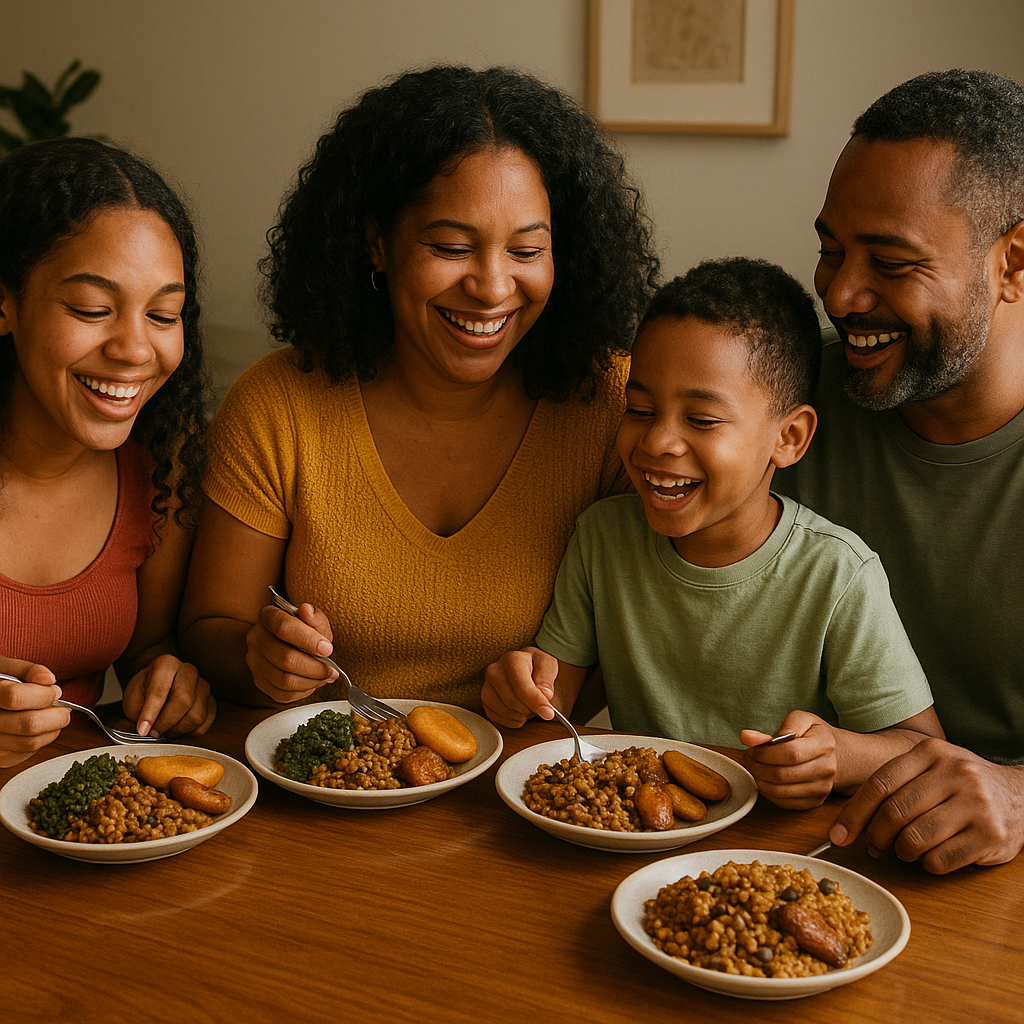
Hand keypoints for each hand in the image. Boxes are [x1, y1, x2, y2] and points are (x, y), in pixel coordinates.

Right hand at [0, 661, 69, 767]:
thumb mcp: (4, 668)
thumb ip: (26, 670)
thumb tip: (49, 679)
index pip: (16, 697)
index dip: (43, 694)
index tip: (54, 690)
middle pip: (29, 724)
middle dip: (57, 715)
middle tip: (62, 708)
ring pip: (31, 742)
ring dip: (53, 729)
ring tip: (54, 717)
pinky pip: (27, 753)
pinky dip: (41, 740)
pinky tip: (40, 728)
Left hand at [120, 654, 215, 737]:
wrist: (158, 682)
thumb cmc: (145, 689)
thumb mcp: (132, 697)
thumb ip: (137, 712)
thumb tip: (146, 730)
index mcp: (166, 664)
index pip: (160, 691)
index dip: (151, 714)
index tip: (142, 730)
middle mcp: (188, 671)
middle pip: (184, 702)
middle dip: (166, 723)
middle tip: (153, 732)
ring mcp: (203, 685)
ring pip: (197, 716)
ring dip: (178, 730)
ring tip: (165, 729)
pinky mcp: (211, 700)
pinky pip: (205, 723)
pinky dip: (190, 733)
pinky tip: (178, 728)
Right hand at [245, 601, 337, 703]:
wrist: (291, 645)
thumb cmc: (305, 632)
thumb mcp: (314, 621)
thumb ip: (315, 617)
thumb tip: (307, 610)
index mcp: (269, 616)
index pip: (283, 627)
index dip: (308, 639)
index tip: (327, 648)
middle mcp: (256, 638)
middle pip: (285, 658)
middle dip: (315, 666)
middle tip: (332, 668)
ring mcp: (255, 661)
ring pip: (284, 679)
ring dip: (312, 680)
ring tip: (326, 676)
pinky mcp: (259, 681)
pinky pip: (283, 694)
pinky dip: (303, 690)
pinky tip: (313, 681)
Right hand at [481, 647, 558, 727]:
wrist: (523, 666)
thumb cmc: (536, 665)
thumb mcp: (548, 665)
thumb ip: (547, 679)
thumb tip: (545, 695)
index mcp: (512, 660)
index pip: (522, 687)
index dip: (536, 702)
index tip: (549, 713)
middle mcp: (494, 671)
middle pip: (513, 702)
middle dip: (531, 708)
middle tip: (540, 702)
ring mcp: (486, 687)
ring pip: (507, 712)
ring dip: (523, 714)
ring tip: (529, 703)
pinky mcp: (484, 701)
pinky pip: (500, 719)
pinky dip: (514, 719)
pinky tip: (520, 709)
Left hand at [741, 711, 838, 808]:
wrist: (836, 755)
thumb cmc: (814, 735)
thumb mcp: (801, 719)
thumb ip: (778, 727)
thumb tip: (748, 737)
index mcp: (824, 745)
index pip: (791, 753)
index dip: (766, 753)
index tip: (753, 749)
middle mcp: (826, 769)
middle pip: (783, 775)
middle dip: (757, 767)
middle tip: (749, 758)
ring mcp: (822, 788)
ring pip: (781, 792)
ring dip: (760, 781)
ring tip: (755, 768)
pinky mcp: (815, 801)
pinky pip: (784, 803)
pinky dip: (768, 793)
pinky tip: (765, 780)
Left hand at [828, 738, 1023, 872]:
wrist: (1021, 795)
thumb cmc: (961, 785)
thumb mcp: (930, 768)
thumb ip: (894, 785)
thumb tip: (849, 824)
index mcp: (931, 753)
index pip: (880, 783)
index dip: (854, 813)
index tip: (838, 835)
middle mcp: (955, 773)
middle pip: (894, 812)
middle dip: (875, 836)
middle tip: (874, 847)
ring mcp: (976, 804)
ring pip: (915, 838)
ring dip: (902, 852)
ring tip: (905, 849)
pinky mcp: (991, 835)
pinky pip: (940, 859)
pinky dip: (927, 864)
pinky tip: (931, 856)